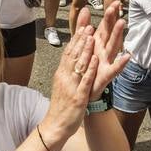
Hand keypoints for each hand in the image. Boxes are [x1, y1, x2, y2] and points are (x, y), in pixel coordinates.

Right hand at [43, 24, 97, 139]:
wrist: (55, 126)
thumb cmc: (60, 106)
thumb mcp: (61, 86)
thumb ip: (66, 73)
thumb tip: (70, 61)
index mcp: (61, 74)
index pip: (68, 53)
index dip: (76, 39)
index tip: (82, 26)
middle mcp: (64, 78)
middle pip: (72, 55)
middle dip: (81, 39)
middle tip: (88, 25)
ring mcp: (71, 87)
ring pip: (78, 65)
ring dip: (85, 50)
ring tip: (92, 36)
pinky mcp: (78, 97)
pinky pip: (84, 81)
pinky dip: (89, 69)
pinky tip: (95, 59)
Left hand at [78, 2, 130, 99]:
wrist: (85, 89)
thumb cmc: (87, 65)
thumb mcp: (82, 44)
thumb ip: (82, 26)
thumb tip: (85, 8)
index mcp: (97, 43)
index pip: (104, 26)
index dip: (109, 14)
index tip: (115, 2)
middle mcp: (104, 50)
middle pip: (109, 33)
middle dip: (113, 19)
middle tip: (117, 7)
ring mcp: (106, 62)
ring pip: (113, 46)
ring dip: (118, 35)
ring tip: (122, 23)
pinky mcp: (106, 75)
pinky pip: (114, 68)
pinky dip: (120, 63)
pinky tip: (127, 56)